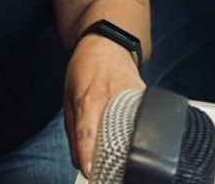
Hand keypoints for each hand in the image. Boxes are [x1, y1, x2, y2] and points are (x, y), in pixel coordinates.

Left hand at [64, 35, 145, 178]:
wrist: (107, 45)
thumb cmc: (84, 72)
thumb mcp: (68, 97)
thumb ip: (73, 131)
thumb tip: (79, 163)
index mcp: (87, 100)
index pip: (87, 131)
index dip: (88, 152)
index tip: (90, 171)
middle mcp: (111, 100)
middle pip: (115, 138)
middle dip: (113, 161)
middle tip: (108, 174)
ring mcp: (132, 98)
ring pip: (135, 131)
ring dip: (129, 149)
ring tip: (125, 163)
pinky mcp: (146, 97)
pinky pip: (146, 121)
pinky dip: (142, 134)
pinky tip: (139, 143)